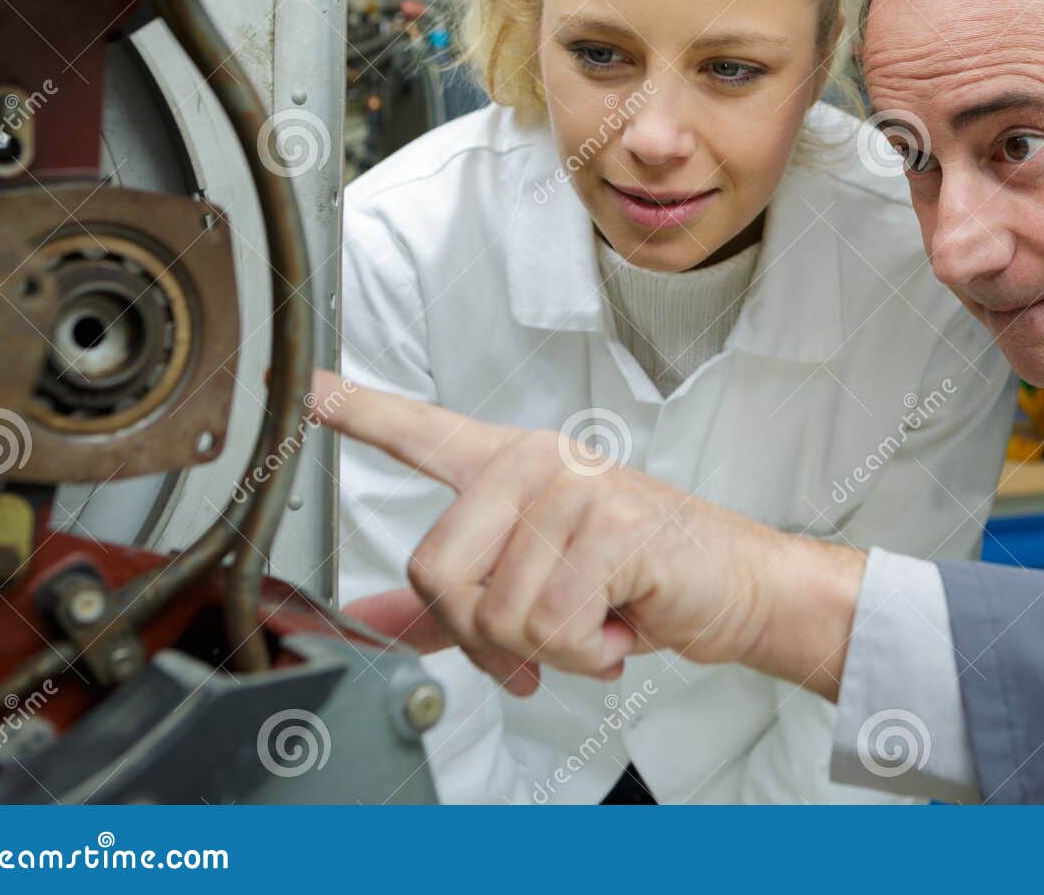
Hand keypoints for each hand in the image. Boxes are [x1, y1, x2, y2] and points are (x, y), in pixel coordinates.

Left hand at [314, 371, 864, 698]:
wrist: (737, 587)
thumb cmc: (640, 582)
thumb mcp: (535, 590)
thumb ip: (447, 607)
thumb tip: (364, 620)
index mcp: (510, 468)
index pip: (423, 432)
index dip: (359, 413)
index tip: (306, 388)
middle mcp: (535, 463)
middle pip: (438, 572)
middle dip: (486, 635)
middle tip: (545, 637)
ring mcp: (573, 488)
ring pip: (498, 614)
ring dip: (551, 651)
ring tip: (599, 621)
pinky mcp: (610, 528)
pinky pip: (551, 629)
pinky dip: (589, 655)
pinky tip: (622, 627)